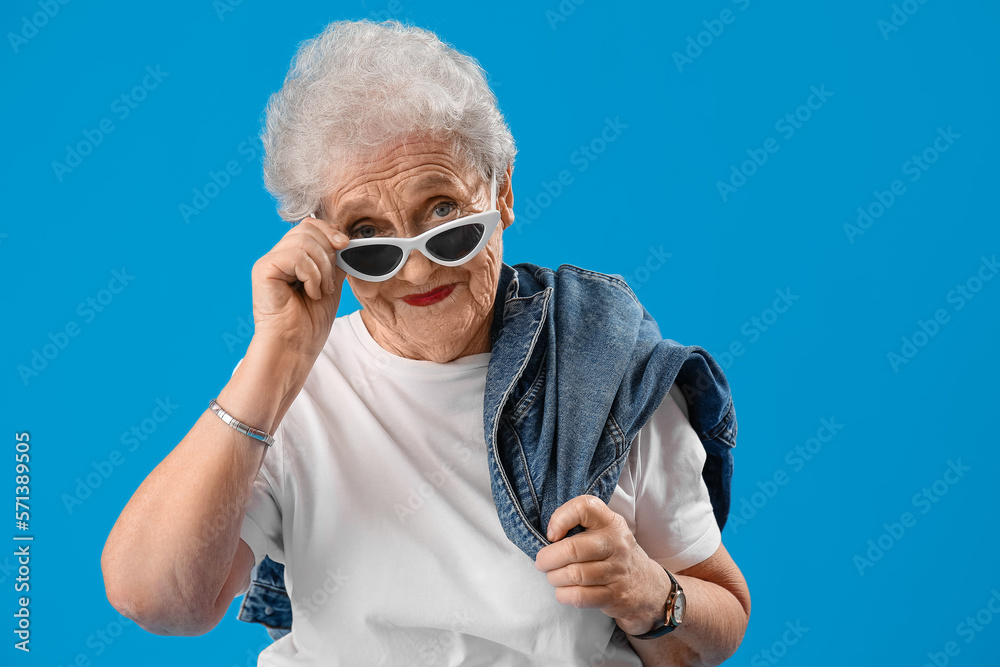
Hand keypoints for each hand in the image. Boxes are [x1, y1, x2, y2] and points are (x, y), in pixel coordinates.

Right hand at [250, 214, 350, 357]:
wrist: (296, 345)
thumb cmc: (311, 321)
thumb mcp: (331, 282)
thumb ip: (334, 259)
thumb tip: (343, 239)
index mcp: (293, 256)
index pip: (309, 225)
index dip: (329, 231)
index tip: (345, 246)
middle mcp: (278, 256)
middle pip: (308, 229)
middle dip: (328, 254)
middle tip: (329, 283)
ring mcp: (269, 261)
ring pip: (304, 241)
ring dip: (322, 269)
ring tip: (320, 291)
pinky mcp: (263, 269)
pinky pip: (296, 257)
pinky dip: (311, 276)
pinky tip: (309, 293)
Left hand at [533, 495, 669, 635]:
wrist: (647, 585)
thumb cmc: (613, 553)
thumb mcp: (604, 530)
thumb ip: (579, 525)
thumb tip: (547, 538)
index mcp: (611, 522)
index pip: (584, 507)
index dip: (560, 518)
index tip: (552, 534)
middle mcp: (616, 544)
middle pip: (572, 549)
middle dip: (548, 558)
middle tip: (542, 562)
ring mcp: (617, 571)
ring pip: (573, 574)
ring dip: (554, 578)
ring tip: (554, 576)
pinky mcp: (614, 595)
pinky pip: (579, 596)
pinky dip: (563, 594)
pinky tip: (563, 590)